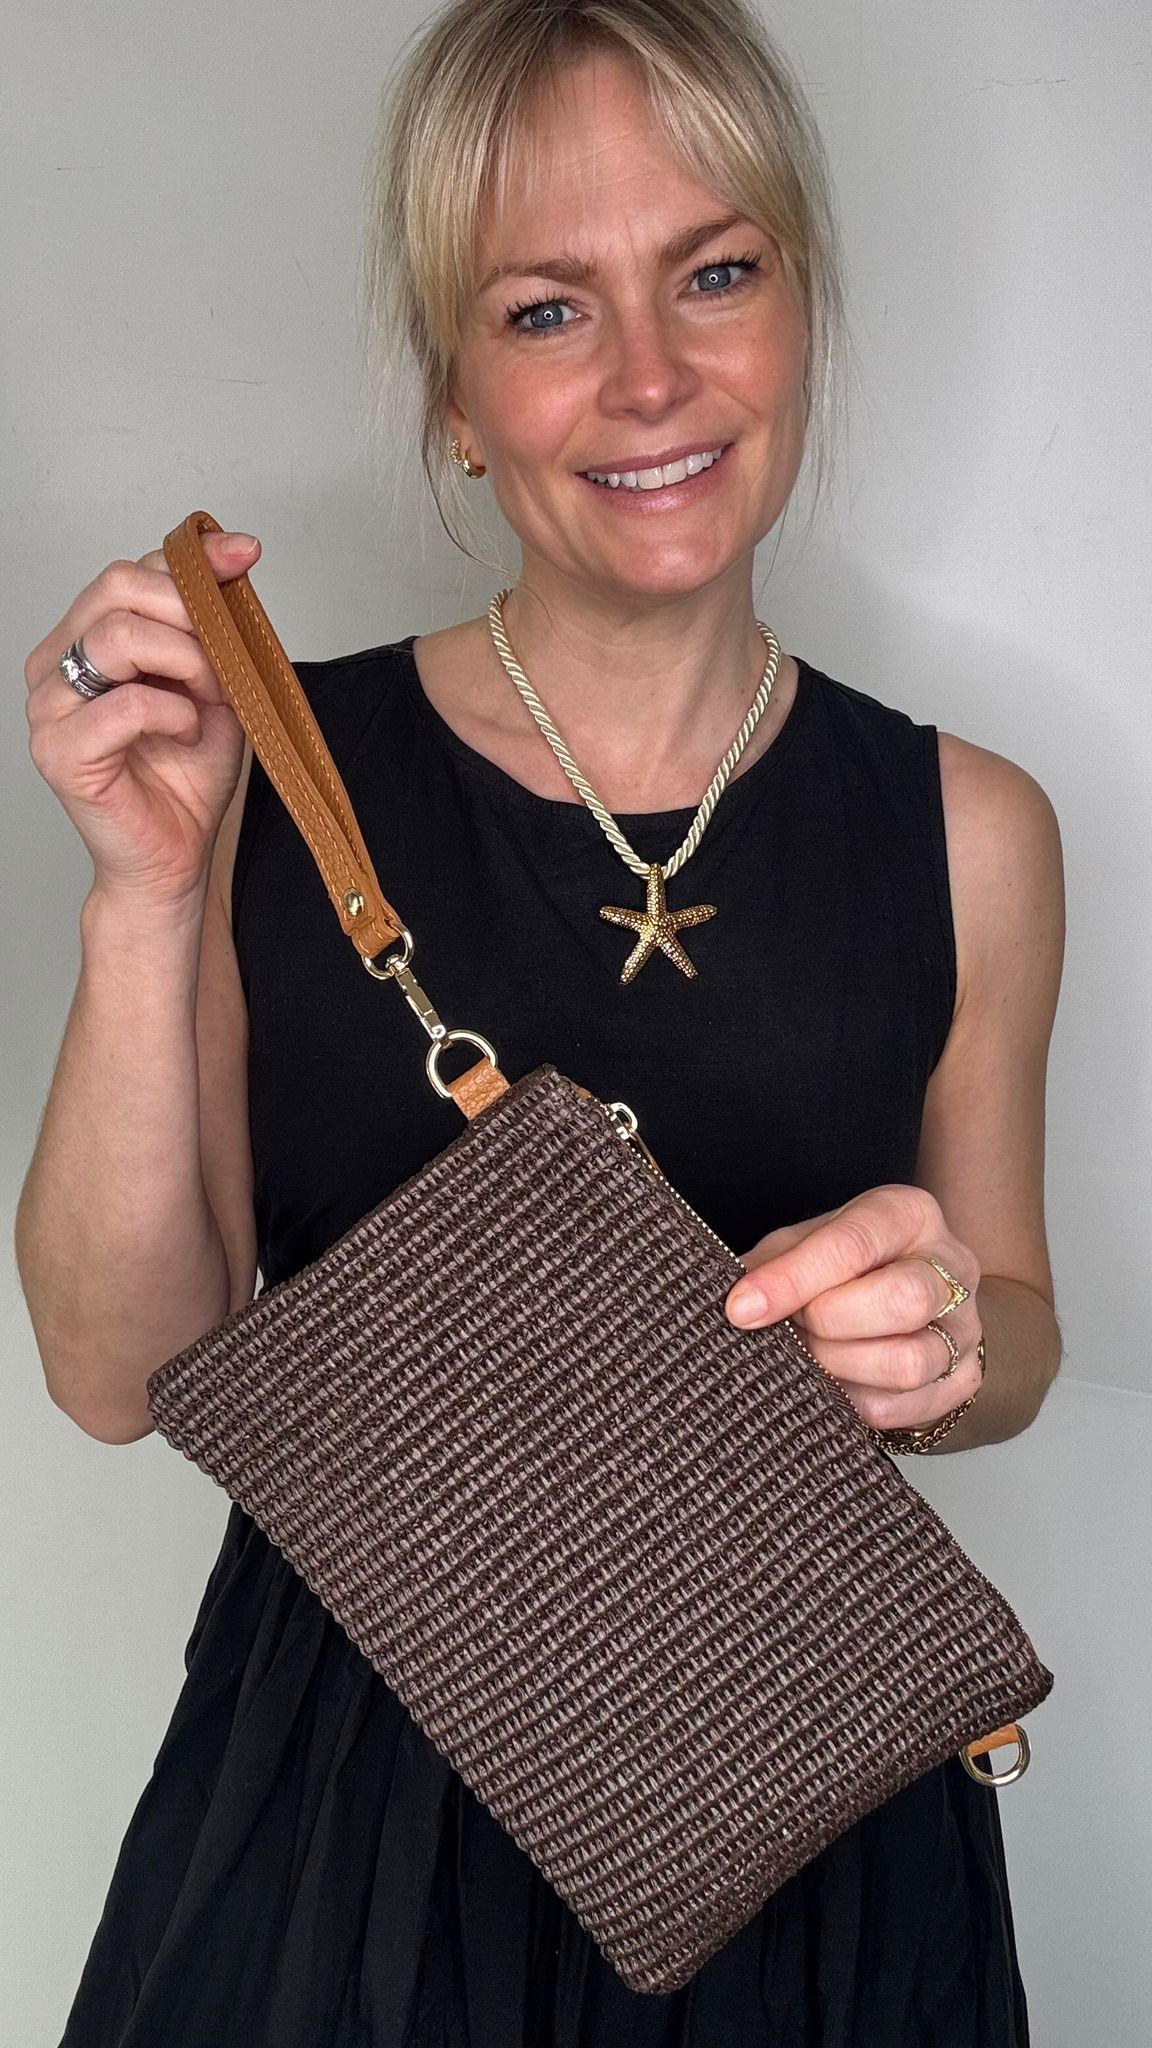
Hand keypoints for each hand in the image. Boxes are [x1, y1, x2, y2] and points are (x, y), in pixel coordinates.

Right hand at [23, 528, 260, 909]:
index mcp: (83, 640)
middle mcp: (55, 665)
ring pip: (117, 637)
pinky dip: (172, 713)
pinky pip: (123, 704)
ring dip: (185, 662)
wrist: (176, 856)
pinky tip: (185, 733)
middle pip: (117, 587)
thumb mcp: (213, 684)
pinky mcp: (59, 751)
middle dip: (189, 614)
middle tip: (221, 664)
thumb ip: (211, 622)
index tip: (245, 557)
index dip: (192, 562)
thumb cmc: (187, 776)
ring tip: (205, 702)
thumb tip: (234, 552)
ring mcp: (48, 707)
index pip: (129, 572)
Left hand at [725, 1185, 983, 1433]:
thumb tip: (733, 1303)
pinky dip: (856, 1403)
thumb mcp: (806, 1245)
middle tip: (793, 1329)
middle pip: (903, 1300)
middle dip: (829, 1323)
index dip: (793, 1280)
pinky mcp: (966, 1378)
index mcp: (908, 1214)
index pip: (855, 1243)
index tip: (742, 1308)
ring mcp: (965, 1326)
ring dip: (841, 1368)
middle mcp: (951, 1265)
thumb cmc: (846, 1267)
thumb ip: (773, 1264)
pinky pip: (908, 1407)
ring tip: (810, 1358)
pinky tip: (834, 1384)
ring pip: (910, 1361)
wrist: (908, 1303)